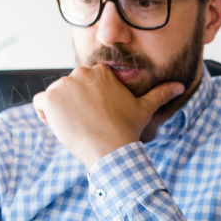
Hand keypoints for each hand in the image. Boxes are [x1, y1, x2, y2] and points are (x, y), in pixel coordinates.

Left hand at [31, 65, 184, 168]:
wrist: (111, 149)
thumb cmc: (127, 130)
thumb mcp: (145, 108)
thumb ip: (161, 93)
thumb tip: (180, 86)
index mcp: (100, 72)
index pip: (84, 84)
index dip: (88, 102)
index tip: (97, 116)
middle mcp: (80, 73)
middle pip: (68, 89)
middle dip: (74, 105)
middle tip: (88, 123)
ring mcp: (63, 85)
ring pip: (54, 97)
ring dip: (61, 111)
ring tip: (78, 127)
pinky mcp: (49, 99)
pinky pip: (39, 104)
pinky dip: (45, 115)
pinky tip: (62, 126)